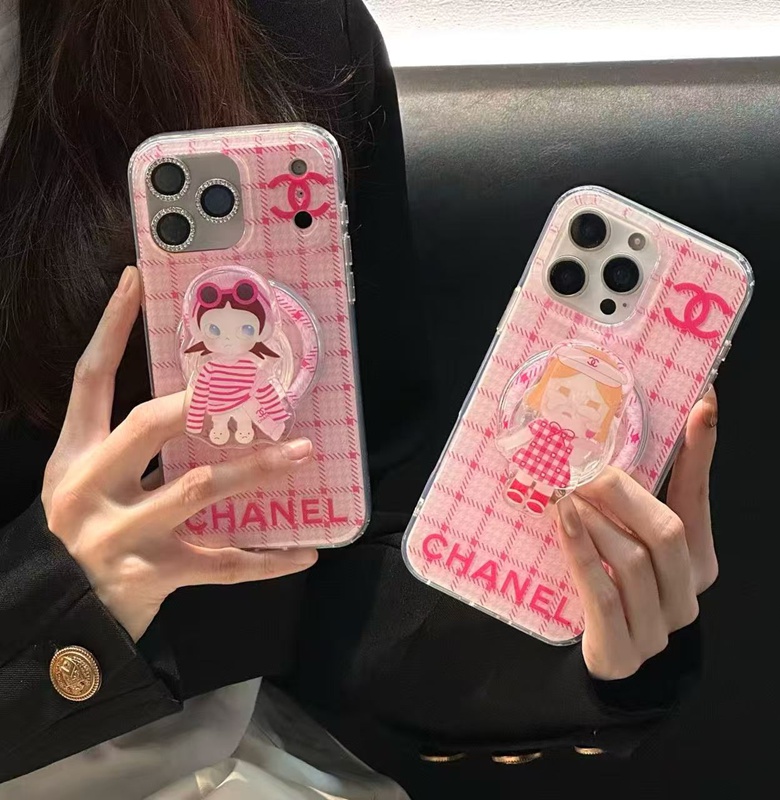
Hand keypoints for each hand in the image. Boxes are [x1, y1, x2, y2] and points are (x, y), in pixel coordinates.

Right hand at [42, 267, 317, 640]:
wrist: (56, 621)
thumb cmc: (83, 538)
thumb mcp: (87, 484)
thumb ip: (126, 448)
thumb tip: (196, 404)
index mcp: (73, 456)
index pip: (90, 377)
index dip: (109, 326)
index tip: (134, 280)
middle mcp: (89, 489)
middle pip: (150, 424)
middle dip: (207, 400)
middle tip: (257, 384)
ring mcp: (119, 534)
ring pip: (199, 488)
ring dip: (257, 468)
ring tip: (303, 452)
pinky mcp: (151, 576)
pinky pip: (223, 564)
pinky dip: (268, 559)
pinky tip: (306, 552)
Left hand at [556, 389, 718, 679]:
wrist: (603, 658)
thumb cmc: (615, 586)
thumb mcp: (628, 540)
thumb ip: (631, 503)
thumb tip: (615, 441)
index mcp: (697, 563)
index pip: (698, 500)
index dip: (700, 453)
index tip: (702, 404)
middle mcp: (686, 595)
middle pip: (664, 531)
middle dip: (620, 493)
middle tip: (582, 471)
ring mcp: (658, 629)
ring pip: (633, 560)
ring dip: (594, 521)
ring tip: (564, 497)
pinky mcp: (622, 651)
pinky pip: (603, 594)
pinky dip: (581, 552)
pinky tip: (562, 521)